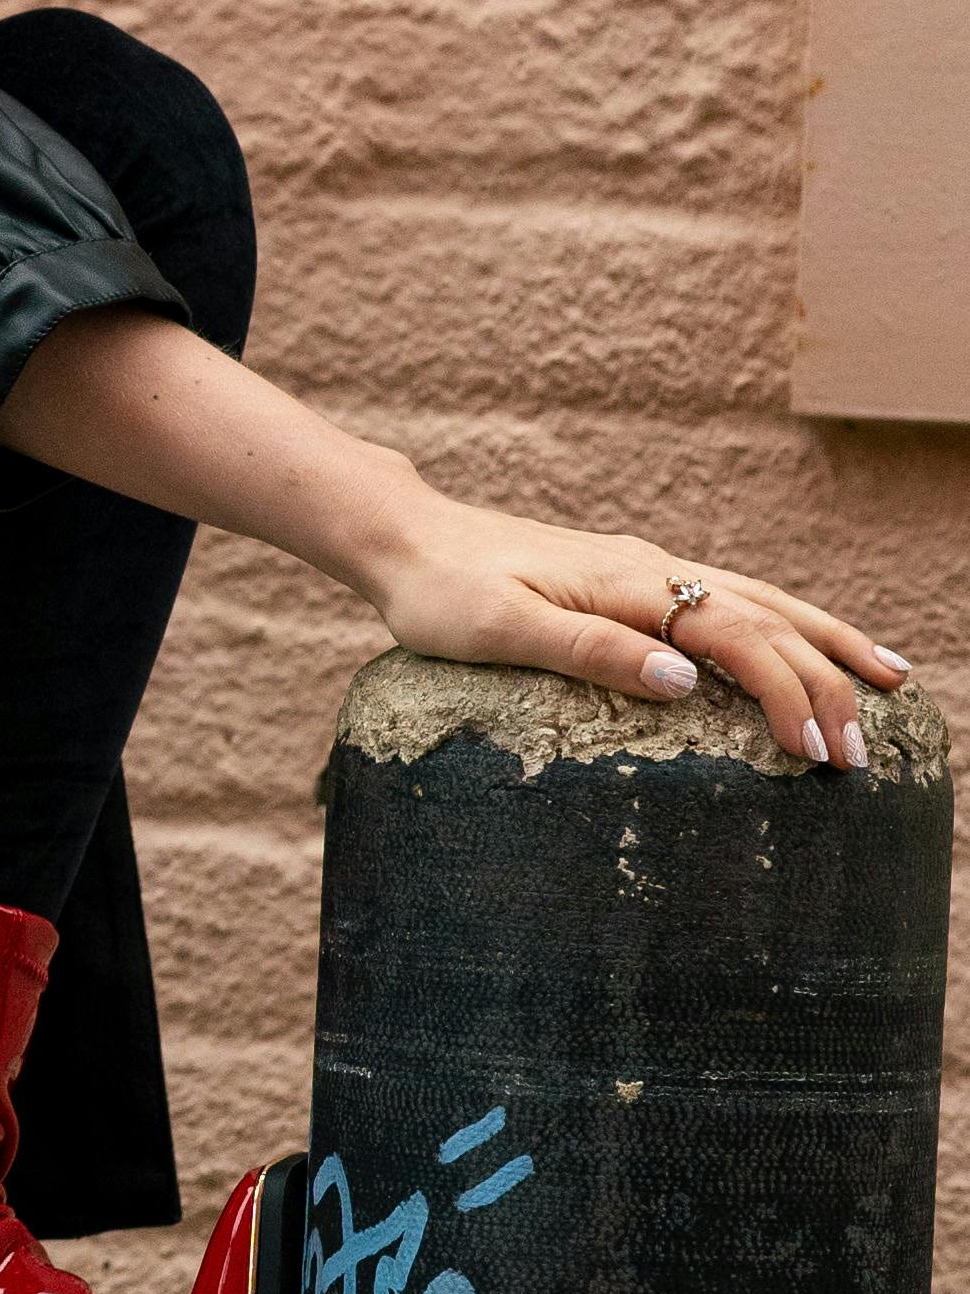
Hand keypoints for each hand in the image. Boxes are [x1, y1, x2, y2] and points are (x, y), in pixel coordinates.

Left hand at [361, 488, 911, 771]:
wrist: (402, 539)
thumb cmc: (438, 592)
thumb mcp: (500, 629)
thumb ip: (589, 651)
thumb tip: (682, 679)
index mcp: (627, 583)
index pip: (734, 638)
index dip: (784, 692)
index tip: (816, 751)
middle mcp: (651, 569)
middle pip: (766, 619)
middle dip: (826, 682)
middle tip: (864, 753)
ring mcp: (646, 570)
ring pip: (762, 601)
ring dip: (826, 642)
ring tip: (891, 679)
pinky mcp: (632, 581)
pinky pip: (732, 601)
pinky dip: (784, 625)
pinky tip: (802, 646)